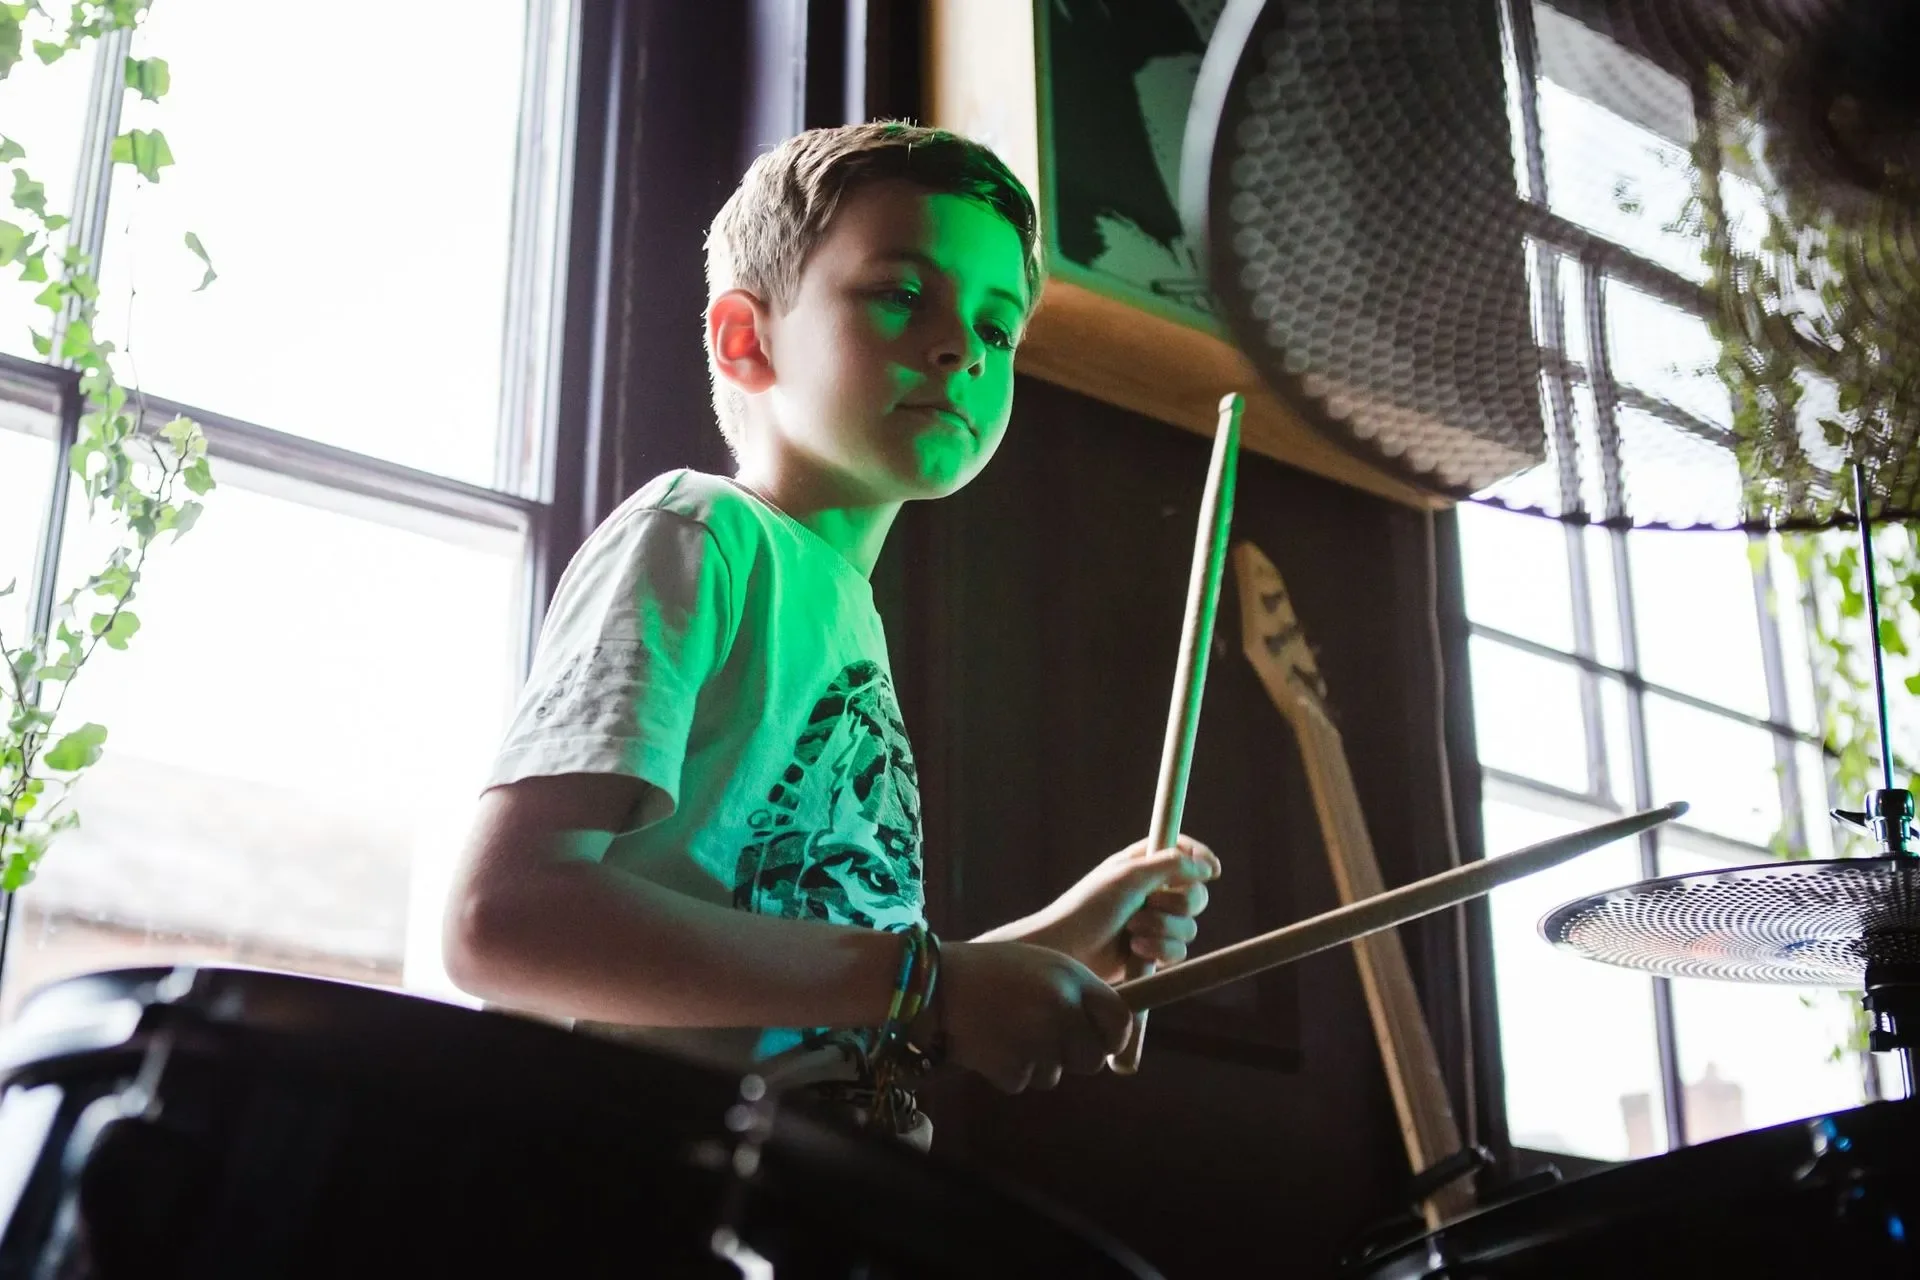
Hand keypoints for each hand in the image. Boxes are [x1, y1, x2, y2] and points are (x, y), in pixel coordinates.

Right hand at [920, 940, 1128, 1092]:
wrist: (931, 986)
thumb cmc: (989, 973)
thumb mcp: (1041, 965)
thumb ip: (1076, 993)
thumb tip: (1106, 1034)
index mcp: (1072, 978)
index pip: (1120, 1020)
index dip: (1113, 1036)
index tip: (1100, 1040)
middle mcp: (1060, 1008)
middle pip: (1092, 1058)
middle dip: (1072, 1055)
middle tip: (1042, 1036)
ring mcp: (1036, 1040)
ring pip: (1055, 1074)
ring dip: (1036, 1062)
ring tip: (1005, 1029)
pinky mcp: (1010, 1067)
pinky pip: (1024, 1082)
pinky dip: (1007, 1071)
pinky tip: (988, 1043)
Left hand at [1020, 836, 1219, 983]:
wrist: (1067, 952)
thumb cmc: (1089, 907)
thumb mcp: (1129, 876)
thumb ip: (1170, 865)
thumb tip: (1206, 867)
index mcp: (1142, 864)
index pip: (1182, 851)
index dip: (1200, 858)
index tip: (1212, 871)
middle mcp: (1151, 891)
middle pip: (1195, 894)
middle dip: (1179, 903)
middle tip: (1151, 904)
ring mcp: (1153, 923)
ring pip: (1189, 927)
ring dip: (1164, 929)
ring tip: (1132, 931)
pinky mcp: (1152, 951)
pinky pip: (1178, 951)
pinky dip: (1161, 950)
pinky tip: (1136, 950)